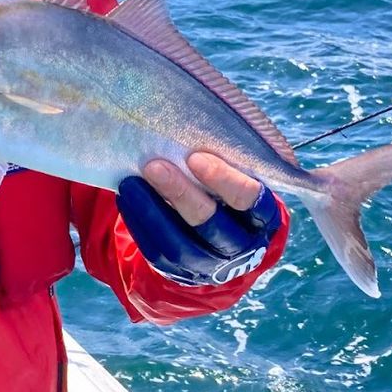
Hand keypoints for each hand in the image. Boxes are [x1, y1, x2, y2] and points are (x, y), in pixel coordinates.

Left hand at [116, 152, 280, 285]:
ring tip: (130, 182)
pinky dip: (141, 223)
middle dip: (180, 192)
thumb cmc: (227, 191)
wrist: (222, 240)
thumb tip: (185, 120)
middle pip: (210, 222)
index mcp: (263, 215)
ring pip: (181, 244)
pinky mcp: (184, 271)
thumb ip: (223, 158)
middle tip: (153, 165)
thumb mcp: (237, 176)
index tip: (195, 157)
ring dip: (152, 211)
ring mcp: (212, 263)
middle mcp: (242, 244)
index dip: (224, 180)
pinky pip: (159, 252)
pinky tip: (128, 198)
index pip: (249, 199)